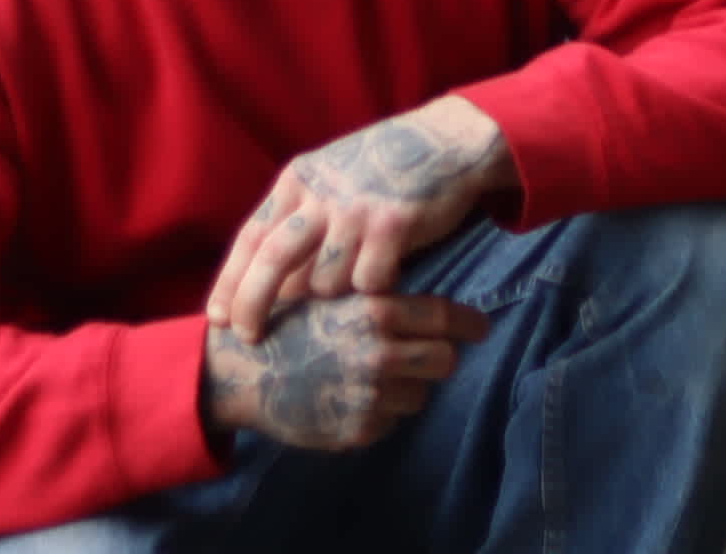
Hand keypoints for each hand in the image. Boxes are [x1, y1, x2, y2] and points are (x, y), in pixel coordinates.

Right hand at [200, 293, 490, 451]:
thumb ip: (380, 299)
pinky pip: (390, 421)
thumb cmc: (290, 325)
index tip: (481, 328)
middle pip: (445, 361)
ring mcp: (370, 395)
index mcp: (374, 311)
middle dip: (440, 358)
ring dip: (406, 388)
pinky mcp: (358, 429)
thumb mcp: (335, 295)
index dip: (469, 323)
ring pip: (420, 395)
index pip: (442, 318)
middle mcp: (378, 353)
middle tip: (427, 356)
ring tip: (370, 377)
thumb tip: (432, 305)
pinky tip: (349, 398)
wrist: (245, 371)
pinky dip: (379, 413)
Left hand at [205, 98, 513, 343]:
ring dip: (335, 296)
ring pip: (325, 282)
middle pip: (273, 260)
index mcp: (298, 181)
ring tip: (356, 281)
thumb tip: (273, 285)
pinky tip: (390, 274)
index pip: (251, 237)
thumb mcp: (330, 181)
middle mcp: (321, 193)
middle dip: (254, 305)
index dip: (230, 281)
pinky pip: (370, 284)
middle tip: (249, 338)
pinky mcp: (394, 223)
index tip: (218, 319)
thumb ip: (300, 222)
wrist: (447, 141)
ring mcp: (356, 208)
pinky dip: (376, 290)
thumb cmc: (383, 171)